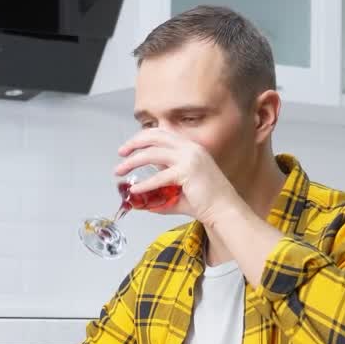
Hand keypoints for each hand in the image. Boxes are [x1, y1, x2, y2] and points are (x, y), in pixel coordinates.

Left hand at [115, 128, 237, 225]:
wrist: (224, 210)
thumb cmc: (206, 201)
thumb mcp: (179, 189)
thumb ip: (161, 187)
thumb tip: (141, 196)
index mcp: (190, 147)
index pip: (162, 133)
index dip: (142, 137)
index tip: (128, 147)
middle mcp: (190, 148)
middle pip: (154, 136)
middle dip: (134, 143)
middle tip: (121, 153)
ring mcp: (190, 158)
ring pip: (152, 154)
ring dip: (133, 162)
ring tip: (120, 171)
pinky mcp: (188, 172)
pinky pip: (159, 177)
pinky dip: (145, 183)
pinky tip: (135, 189)